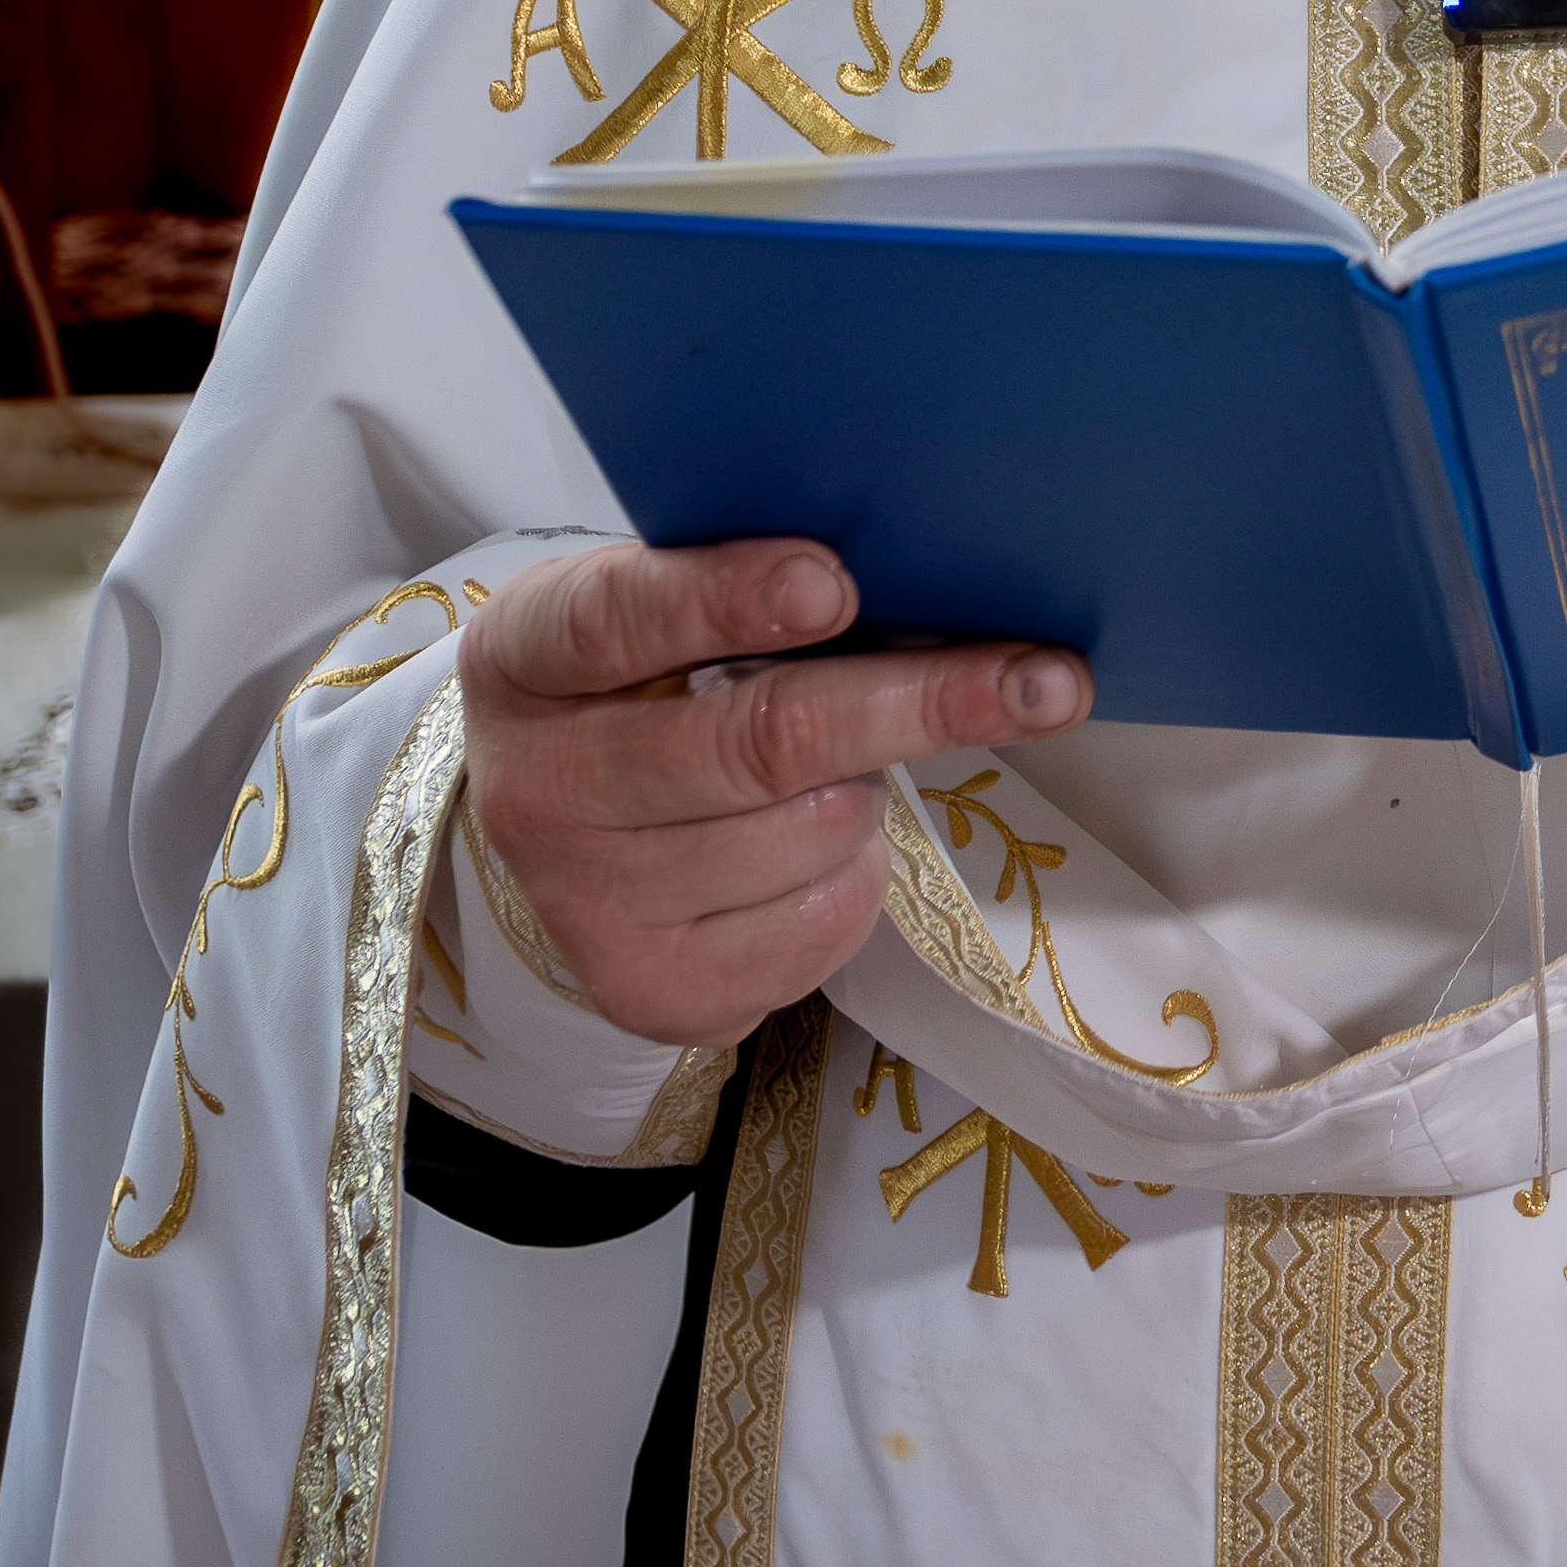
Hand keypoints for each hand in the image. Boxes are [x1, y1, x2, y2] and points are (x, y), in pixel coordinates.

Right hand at [458, 536, 1088, 1050]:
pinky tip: (817, 849)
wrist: (562, 832)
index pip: (617, 620)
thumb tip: (924, 572)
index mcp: (527, 658)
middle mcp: (536, 789)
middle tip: (1039, 682)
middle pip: (755, 744)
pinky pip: (821, 925)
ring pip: (808, 836)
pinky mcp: (651, 994)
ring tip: (838, 772)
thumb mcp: (653, 611)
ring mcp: (587, 906)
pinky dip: (856, 876)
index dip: (726, 599)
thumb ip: (741, 588)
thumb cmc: (641, 688)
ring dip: (868, 794)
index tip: (835, 583)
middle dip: (914, 705)